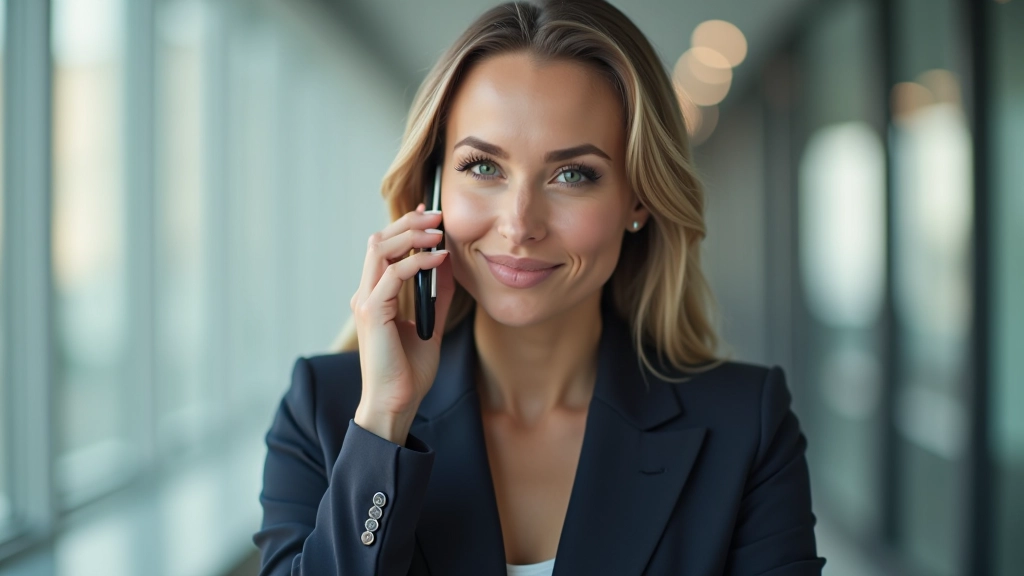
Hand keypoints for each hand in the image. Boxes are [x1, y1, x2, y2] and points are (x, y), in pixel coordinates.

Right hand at [350, 203, 455, 444]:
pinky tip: (438, 258)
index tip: (430, 215)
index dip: (406, 227)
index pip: (384, 249)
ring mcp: (366, 302)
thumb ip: (438, 295)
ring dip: (411, 235)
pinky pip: (393, 274)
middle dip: (408, 223)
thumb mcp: (431, 325)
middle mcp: (366, 295)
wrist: (397, 403)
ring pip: (379, 250)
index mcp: (375, 297)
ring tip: (438, 231)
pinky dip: (417, 261)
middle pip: (379, 241)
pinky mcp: (372, 313)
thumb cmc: (409, 372)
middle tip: (437, 215)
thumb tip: (448, 264)